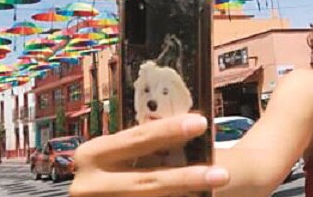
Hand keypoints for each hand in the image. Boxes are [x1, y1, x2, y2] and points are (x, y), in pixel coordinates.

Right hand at [69, 114, 228, 196]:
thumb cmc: (109, 170)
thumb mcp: (114, 156)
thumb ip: (141, 148)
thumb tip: (189, 131)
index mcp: (92, 154)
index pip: (137, 139)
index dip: (169, 130)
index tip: (202, 123)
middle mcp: (90, 184)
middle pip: (146, 182)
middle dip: (186, 177)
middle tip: (223, 174)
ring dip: (184, 196)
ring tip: (214, 184)